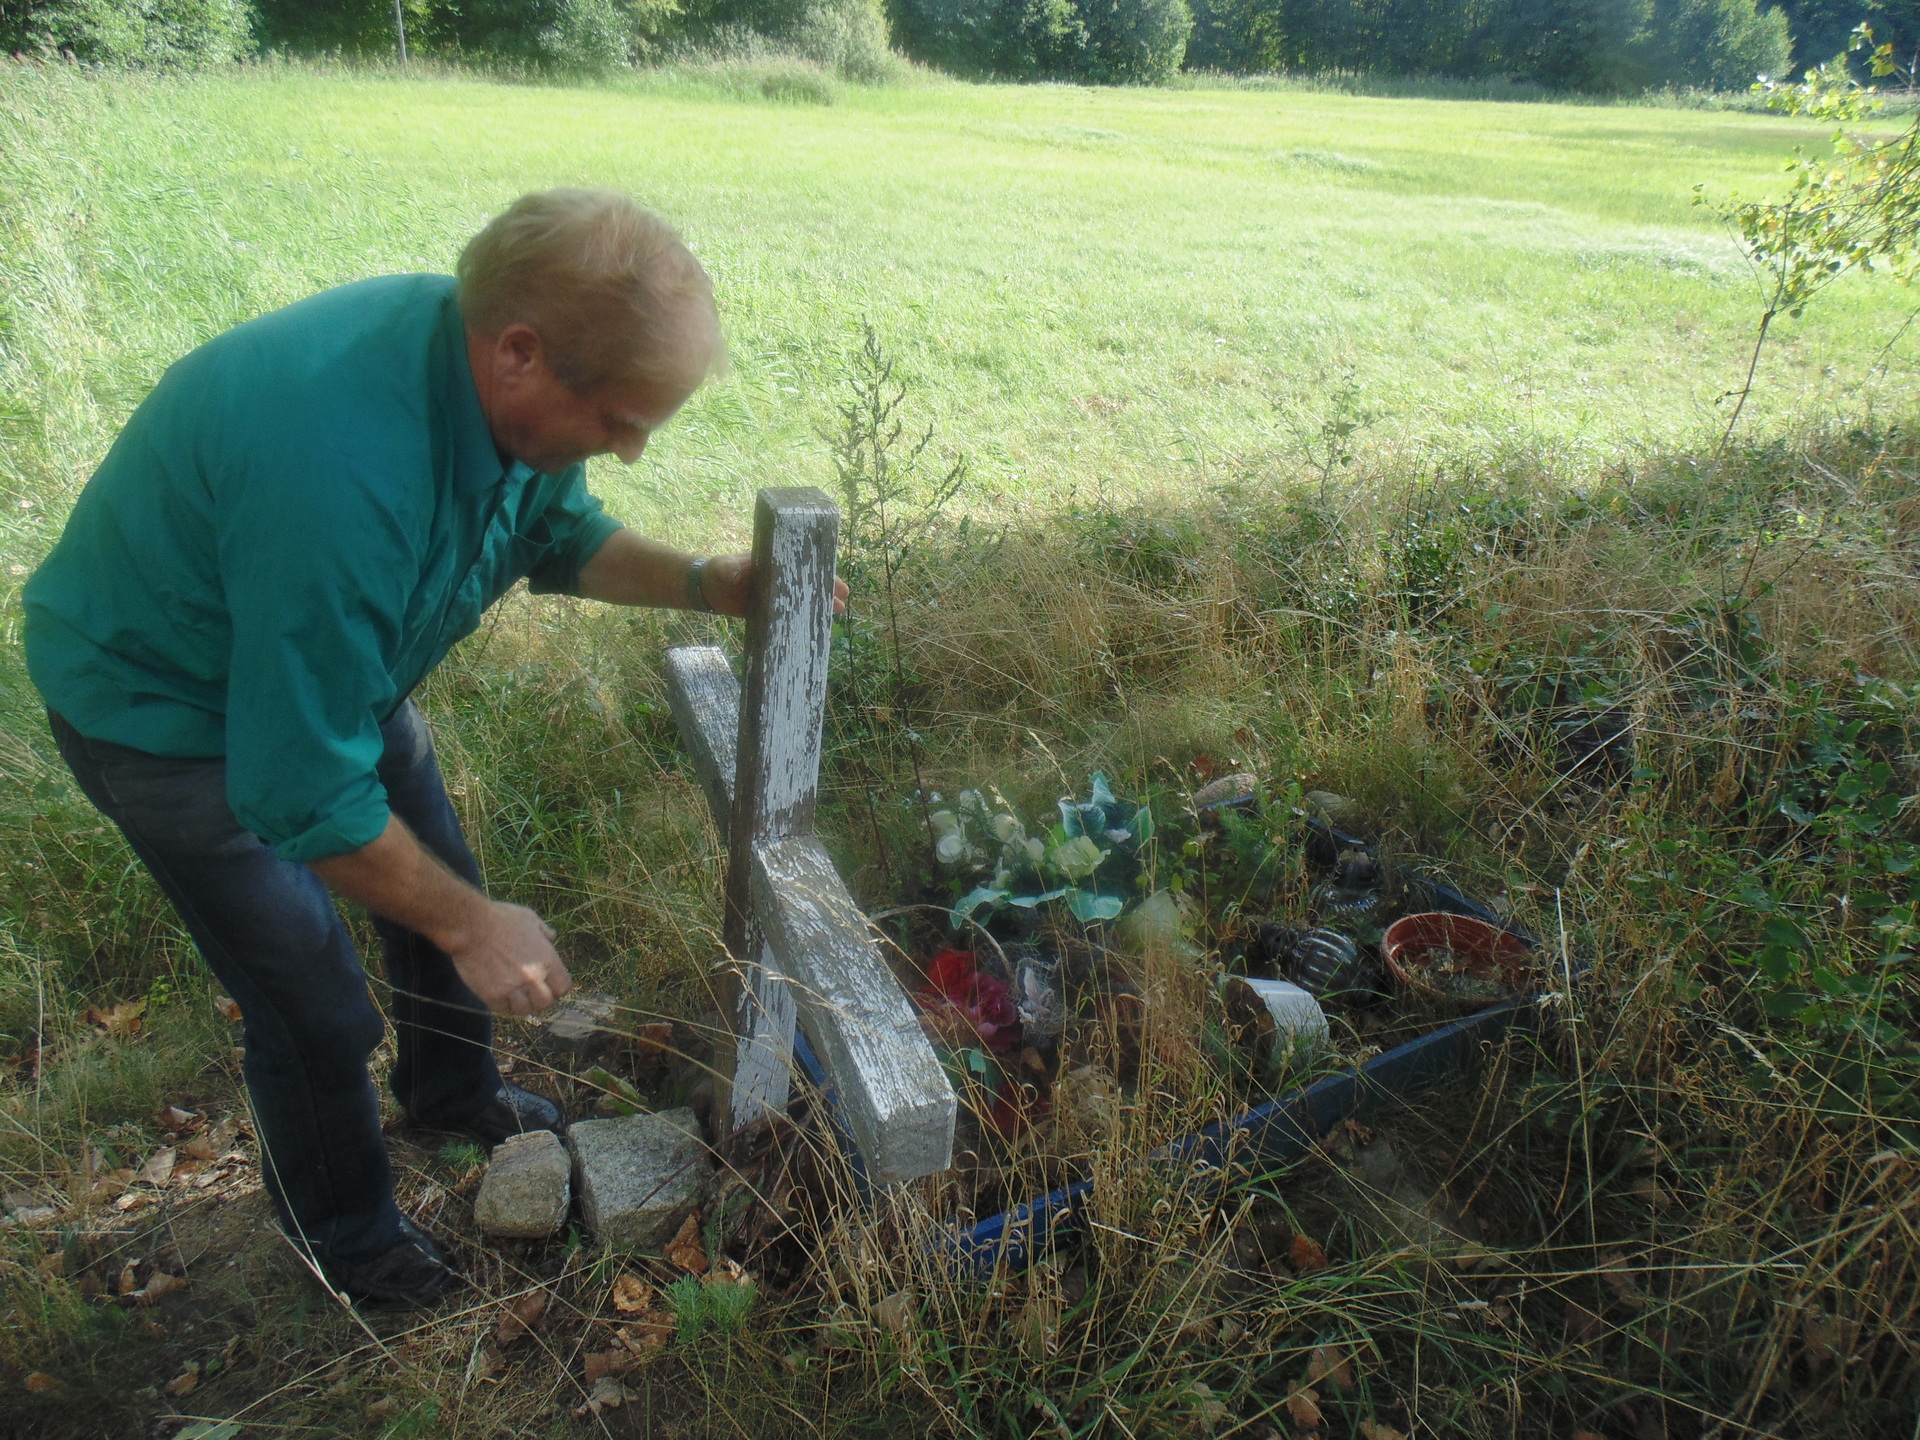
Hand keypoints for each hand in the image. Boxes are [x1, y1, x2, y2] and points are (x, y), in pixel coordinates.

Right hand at [446, 901, 573, 1015]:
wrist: (470, 926)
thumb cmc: (500, 918)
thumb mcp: (529, 918)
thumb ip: (543, 931)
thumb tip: (552, 936)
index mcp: (547, 960)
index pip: (563, 987)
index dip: (555, 988)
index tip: (547, 985)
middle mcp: (533, 978)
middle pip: (546, 1002)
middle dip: (539, 998)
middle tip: (529, 992)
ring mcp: (513, 988)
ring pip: (525, 1010)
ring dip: (521, 1004)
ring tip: (514, 994)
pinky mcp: (492, 995)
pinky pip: (503, 1009)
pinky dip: (503, 1004)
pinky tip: (499, 993)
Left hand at [701, 552, 848, 616]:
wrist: (707, 588)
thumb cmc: (717, 571)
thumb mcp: (724, 568)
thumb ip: (730, 570)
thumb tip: (733, 572)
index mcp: (775, 563)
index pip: (803, 566)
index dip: (821, 574)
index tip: (837, 583)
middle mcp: (779, 578)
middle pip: (807, 583)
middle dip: (825, 591)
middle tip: (842, 602)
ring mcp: (775, 594)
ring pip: (802, 599)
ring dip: (817, 606)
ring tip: (833, 616)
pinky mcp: (768, 610)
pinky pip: (789, 615)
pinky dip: (801, 619)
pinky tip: (812, 628)